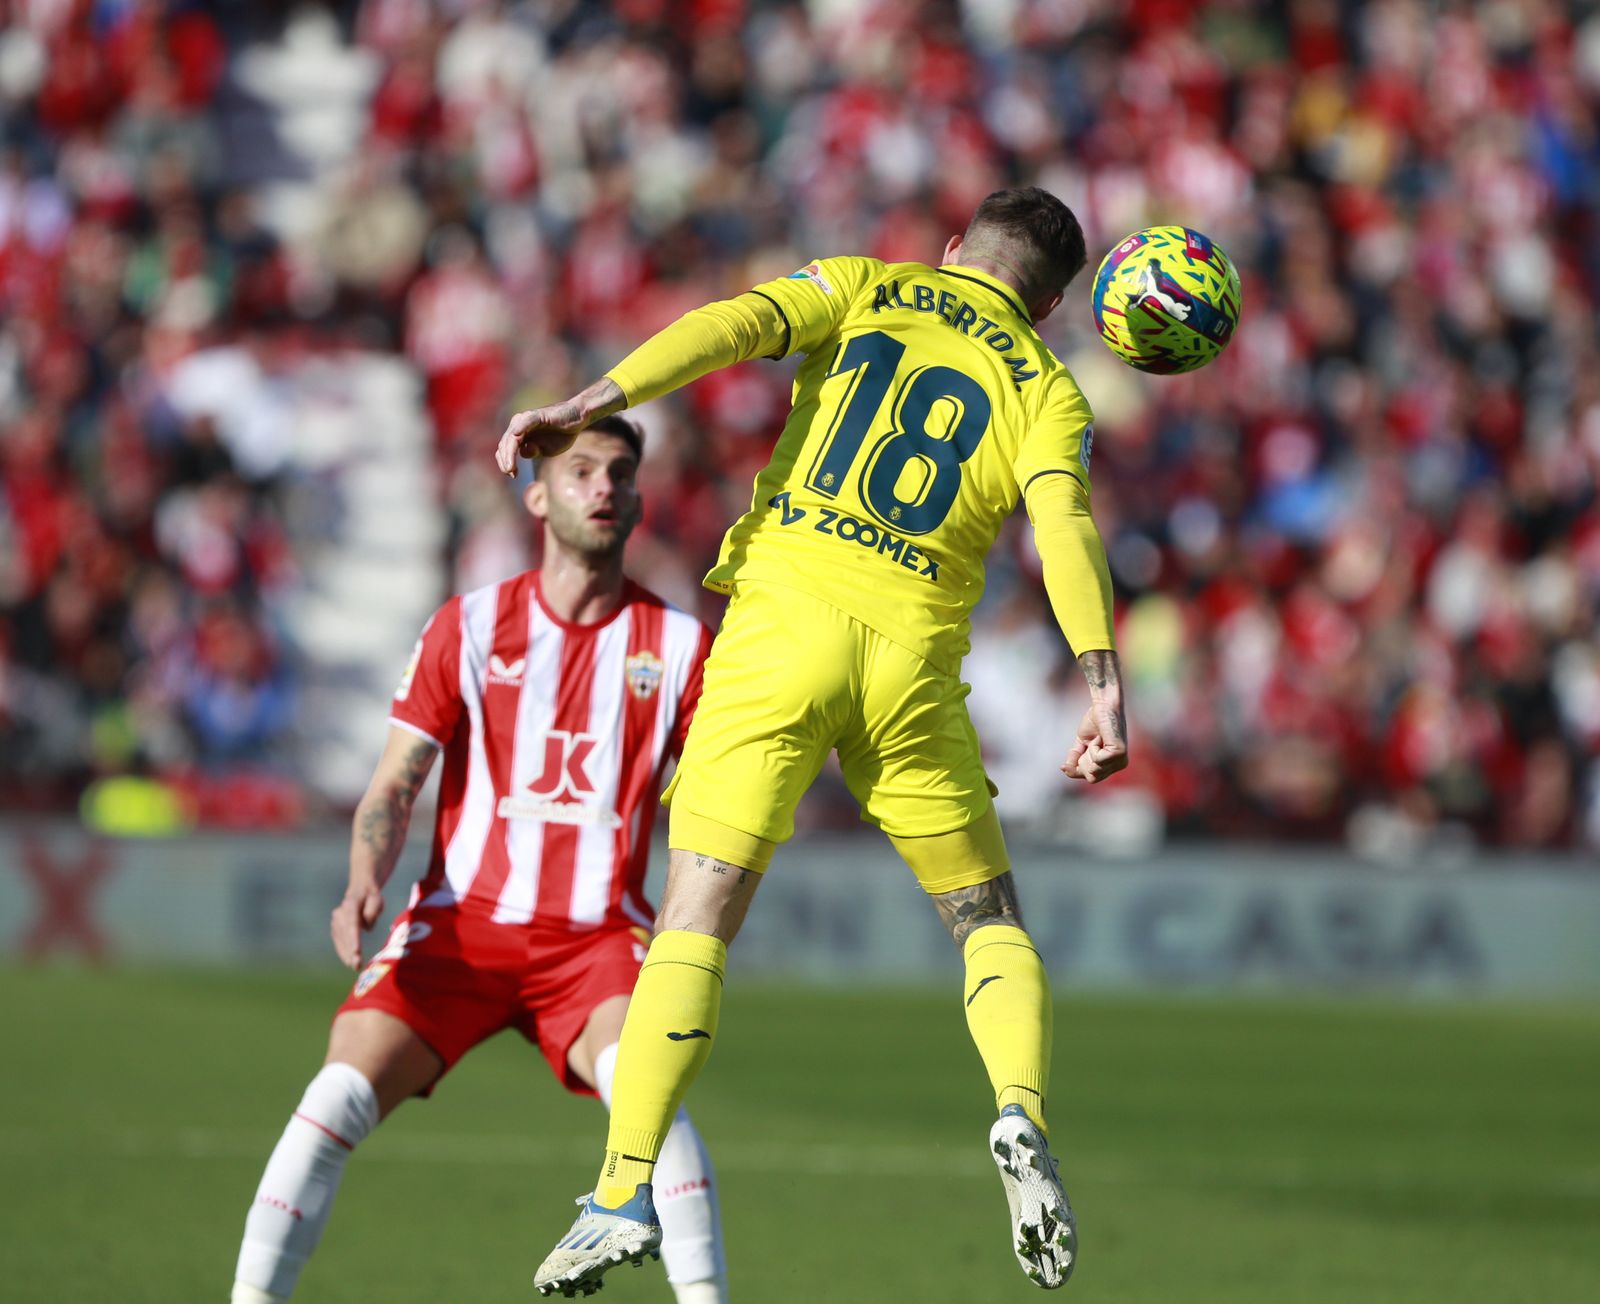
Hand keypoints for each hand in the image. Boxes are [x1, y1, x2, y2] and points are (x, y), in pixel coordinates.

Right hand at [331, 887, 383, 969]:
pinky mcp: (335, 927)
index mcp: (351, 905)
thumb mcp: (377, 900)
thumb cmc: (371, 897)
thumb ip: (372, 912)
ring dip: (346, 954)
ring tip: (355, 967)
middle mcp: (340, 913)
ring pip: (340, 940)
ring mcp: (335, 920)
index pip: (352, 924)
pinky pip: (338, 942)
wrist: (359, 890)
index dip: (353, 939)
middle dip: (350, 951)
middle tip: (357, 965)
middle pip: (345, 935)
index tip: (356, 952)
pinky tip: (348, 961)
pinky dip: (343, 952)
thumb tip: (366, 928)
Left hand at [495, 378, 626, 475]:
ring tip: (510, 467)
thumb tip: (523, 453)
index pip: (505, 448)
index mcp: (519, 433)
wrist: (577, 419)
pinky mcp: (536, 416)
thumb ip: (533, 452)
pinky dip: (519, 430)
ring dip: (509, 453)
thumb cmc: (562, 434)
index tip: (512, 474)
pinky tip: (516, 437)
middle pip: (505, 443)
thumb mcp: (546, 450)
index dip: (505, 462)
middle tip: (510, 473)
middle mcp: (518, 425)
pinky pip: (525, 423)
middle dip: (505, 460)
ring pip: (511, 436)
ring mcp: (526, 419)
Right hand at [1062, 699, 1127, 781]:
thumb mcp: (1081, 744)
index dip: (1076, 771)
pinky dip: (1093, 747)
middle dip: (1083, 762)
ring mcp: (1121, 760)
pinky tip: (1100, 737)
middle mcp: (1120, 764)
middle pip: (1092, 777)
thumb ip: (1075, 759)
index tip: (1064, 766)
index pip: (1092, 778)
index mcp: (1113, 764)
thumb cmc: (1094, 722)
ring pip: (1094, 769)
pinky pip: (1097, 760)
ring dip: (1088, 753)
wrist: (1102, 706)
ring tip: (1097, 739)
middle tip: (1088, 745)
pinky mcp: (1119, 753)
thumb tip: (1064, 769)